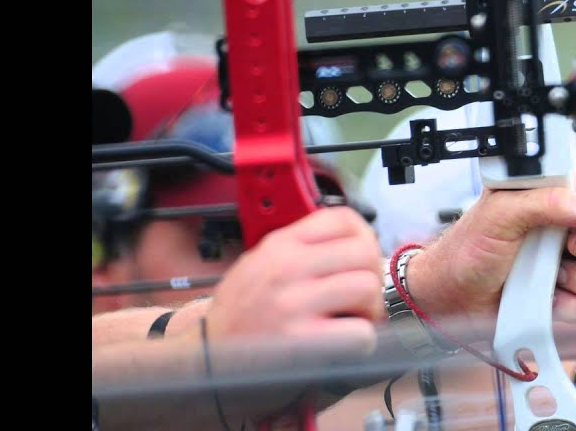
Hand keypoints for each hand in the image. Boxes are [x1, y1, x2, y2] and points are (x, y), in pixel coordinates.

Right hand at [205, 206, 384, 355]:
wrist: (203, 357)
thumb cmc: (239, 313)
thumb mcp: (260, 263)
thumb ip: (301, 248)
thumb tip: (357, 242)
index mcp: (279, 245)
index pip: (344, 218)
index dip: (365, 238)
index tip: (361, 260)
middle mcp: (285, 268)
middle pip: (364, 251)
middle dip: (373, 275)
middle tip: (362, 297)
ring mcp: (291, 304)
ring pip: (366, 286)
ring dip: (370, 308)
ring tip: (354, 320)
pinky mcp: (299, 342)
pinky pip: (359, 332)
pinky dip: (363, 341)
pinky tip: (346, 344)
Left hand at [409, 168, 575, 334]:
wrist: (452, 298)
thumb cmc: (468, 248)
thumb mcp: (500, 213)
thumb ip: (546, 202)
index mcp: (563, 192)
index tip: (575, 232)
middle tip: (566, 251)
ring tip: (549, 277)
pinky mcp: (575, 295)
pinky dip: (572, 306)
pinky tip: (548, 298)